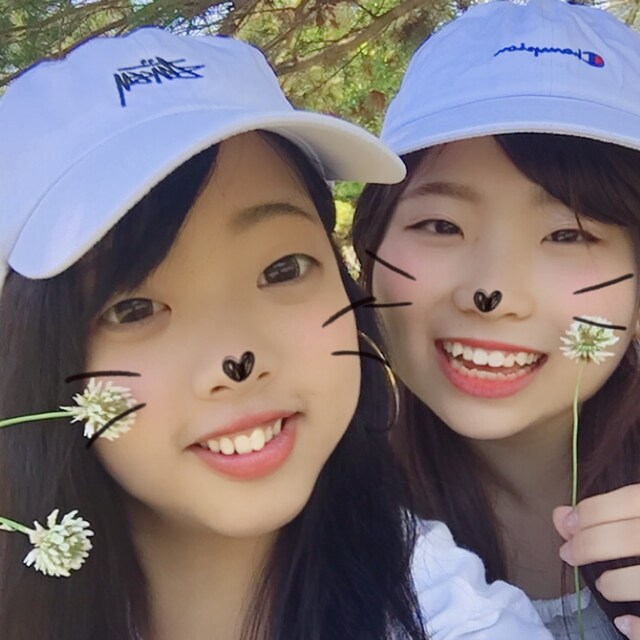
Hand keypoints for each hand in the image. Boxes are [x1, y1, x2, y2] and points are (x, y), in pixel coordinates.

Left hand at [553, 484, 639, 638]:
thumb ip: (610, 511)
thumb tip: (559, 515)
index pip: (632, 499)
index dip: (593, 511)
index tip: (567, 523)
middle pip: (632, 538)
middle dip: (591, 545)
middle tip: (569, 553)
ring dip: (615, 584)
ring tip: (604, 585)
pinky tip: (624, 624)